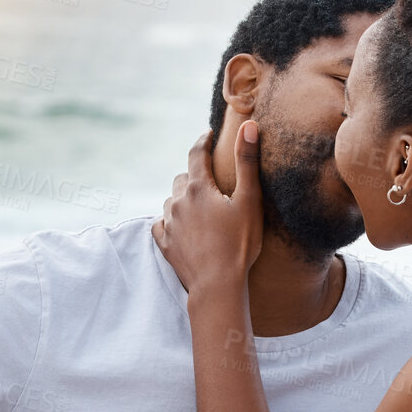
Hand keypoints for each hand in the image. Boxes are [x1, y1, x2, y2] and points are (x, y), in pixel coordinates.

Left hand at [153, 122, 262, 297]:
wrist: (217, 285)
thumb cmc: (239, 243)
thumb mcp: (249, 200)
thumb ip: (247, 162)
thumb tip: (249, 126)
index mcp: (198, 187)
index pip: (196, 153)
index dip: (203, 141)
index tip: (208, 134)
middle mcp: (178, 201)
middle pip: (183, 178)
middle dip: (196, 176)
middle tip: (210, 183)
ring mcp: (169, 223)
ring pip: (172, 201)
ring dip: (183, 199)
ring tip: (199, 208)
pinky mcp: (164, 243)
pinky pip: (162, 223)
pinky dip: (171, 221)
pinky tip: (181, 227)